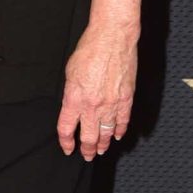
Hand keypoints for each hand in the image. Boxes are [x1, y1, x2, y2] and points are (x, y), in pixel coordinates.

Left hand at [57, 21, 136, 160]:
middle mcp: (93, 105)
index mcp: (74, 98)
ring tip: (100, 150)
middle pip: (89, 136)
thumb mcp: (70, 73)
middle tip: (87, 155)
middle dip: (87, 149)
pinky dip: (119, 130)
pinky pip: (123, 121)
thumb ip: (71, 94)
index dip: (66, 142)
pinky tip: (116, 135)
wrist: (112, 38)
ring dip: (103, 143)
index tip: (68, 148)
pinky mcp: (126, 98)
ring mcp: (111, 103)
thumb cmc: (89, 50)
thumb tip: (73, 107)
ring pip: (106, 132)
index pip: (67, 129)